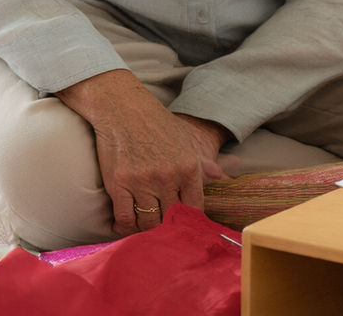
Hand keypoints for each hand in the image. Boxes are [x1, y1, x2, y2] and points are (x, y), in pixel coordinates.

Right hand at [55, 69, 234, 235]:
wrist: (124, 108)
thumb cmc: (156, 124)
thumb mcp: (185, 141)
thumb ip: (203, 164)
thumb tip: (223, 178)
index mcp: (189, 168)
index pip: (195, 209)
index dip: (190, 222)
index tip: (185, 229)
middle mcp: (168, 177)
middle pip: (172, 219)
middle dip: (169, 229)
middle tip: (165, 235)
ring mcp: (142, 181)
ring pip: (149, 222)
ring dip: (148, 230)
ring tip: (147, 231)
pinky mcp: (119, 183)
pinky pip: (125, 217)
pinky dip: (127, 227)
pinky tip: (128, 226)